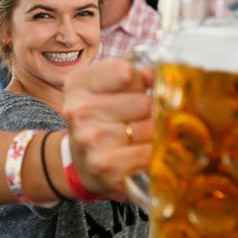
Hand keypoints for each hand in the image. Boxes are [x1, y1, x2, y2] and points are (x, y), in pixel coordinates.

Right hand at [63, 58, 153, 197]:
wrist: (83, 164)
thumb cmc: (102, 121)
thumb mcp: (108, 91)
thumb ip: (135, 76)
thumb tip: (159, 75)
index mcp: (78, 84)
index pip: (126, 72)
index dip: (140, 83)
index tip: (135, 91)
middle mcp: (79, 110)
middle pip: (142, 102)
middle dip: (148, 111)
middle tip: (137, 120)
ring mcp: (90, 138)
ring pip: (148, 128)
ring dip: (152, 134)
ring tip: (139, 137)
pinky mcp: (103, 164)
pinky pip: (147, 153)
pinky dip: (152, 154)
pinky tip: (141, 153)